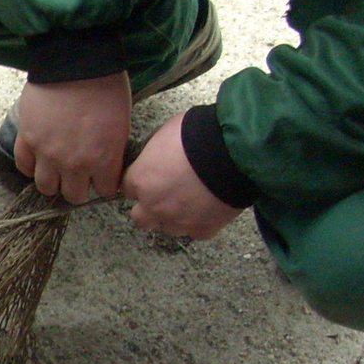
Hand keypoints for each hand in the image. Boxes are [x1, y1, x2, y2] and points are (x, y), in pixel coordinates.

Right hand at [13, 73, 130, 204]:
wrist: (76, 61)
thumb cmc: (106, 86)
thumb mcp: (122, 123)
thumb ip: (112, 150)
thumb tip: (106, 163)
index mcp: (102, 159)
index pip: (104, 191)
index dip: (105, 184)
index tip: (104, 177)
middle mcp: (73, 163)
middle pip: (73, 196)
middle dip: (79, 188)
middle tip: (80, 176)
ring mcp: (46, 153)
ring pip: (46, 187)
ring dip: (53, 182)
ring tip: (56, 170)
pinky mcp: (27, 139)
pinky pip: (24, 165)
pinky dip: (31, 166)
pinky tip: (38, 158)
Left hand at [123, 113, 244, 238]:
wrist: (235, 150)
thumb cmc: (198, 134)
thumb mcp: (166, 130)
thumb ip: (155, 150)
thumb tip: (156, 155)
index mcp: (140, 180)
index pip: (128, 189)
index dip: (142, 182)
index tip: (152, 178)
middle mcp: (154, 205)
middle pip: (141, 219)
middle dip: (150, 209)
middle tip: (166, 196)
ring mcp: (178, 220)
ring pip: (169, 227)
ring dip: (176, 216)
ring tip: (193, 200)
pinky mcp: (203, 228)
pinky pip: (196, 232)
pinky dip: (201, 223)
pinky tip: (210, 208)